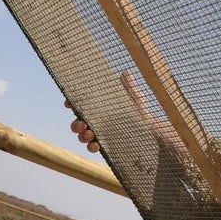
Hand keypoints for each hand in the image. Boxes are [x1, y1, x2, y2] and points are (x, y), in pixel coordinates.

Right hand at [65, 71, 184, 156]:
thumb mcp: (134, 97)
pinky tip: (96, 145)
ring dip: (82, 136)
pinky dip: (92, 147)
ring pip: (83, 136)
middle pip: (77, 123)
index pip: (80, 105)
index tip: (68, 103)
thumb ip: (128, 86)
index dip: (71, 103)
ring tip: (90, 134)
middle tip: (82, 124)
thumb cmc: (141, 111)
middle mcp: (96, 121)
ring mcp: (100, 133)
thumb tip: (126, 72)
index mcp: (99, 108)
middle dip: (75, 125)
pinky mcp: (106, 144)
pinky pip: (93, 147)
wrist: (151, 129)